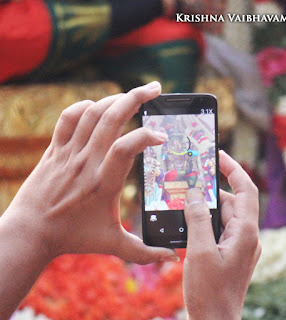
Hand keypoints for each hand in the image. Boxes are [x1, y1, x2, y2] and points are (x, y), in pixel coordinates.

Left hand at [3, 81, 176, 263]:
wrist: (30, 232)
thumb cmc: (72, 237)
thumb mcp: (112, 245)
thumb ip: (144, 252)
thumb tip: (171, 258)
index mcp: (103, 183)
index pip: (127, 148)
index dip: (147, 136)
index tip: (162, 136)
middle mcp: (86, 162)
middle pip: (111, 118)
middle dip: (136, 97)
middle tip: (155, 88)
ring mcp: (68, 153)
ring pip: (91, 113)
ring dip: (114, 99)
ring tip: (131, 96)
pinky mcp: (54, 150)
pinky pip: (67, 118)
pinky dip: (83, 107)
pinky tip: (97, 107)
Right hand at [183, 151, 260, 319]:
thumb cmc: (209, 290)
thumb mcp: (199, 250)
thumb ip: (197, 219)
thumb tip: (194, 194)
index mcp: (245, 232)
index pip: (245, 190)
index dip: (234, 169)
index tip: (218, 156)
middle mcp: (246, 236)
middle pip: (230, 202)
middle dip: (210, 191)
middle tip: (189, 181)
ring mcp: (238, 244)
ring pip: (222, 215)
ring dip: (204, 208)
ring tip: (183, 202)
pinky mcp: (229, 251)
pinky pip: (218, 228)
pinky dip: (204, 221)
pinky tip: (187, 222)